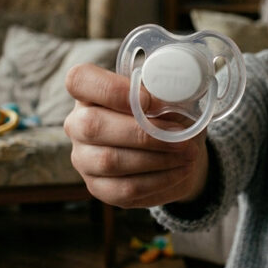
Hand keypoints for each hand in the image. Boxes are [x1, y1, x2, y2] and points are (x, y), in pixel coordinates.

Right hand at [64, 63, 208, 208]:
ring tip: (188, 153)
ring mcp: (84, 158)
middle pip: (92, 126)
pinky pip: (124, 188)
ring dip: (157, 158)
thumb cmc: (169, 117)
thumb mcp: (172, 98)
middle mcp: (78, 124)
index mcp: (90, 92)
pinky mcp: (98, 187)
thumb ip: (165, 93)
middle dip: (143, 133)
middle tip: (180, 136)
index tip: (149, 101)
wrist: (177, 153)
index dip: (112, 90)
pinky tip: (180, 170)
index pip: (79, 80)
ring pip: (110, 161)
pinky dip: (159, 180)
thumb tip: (169, 96)